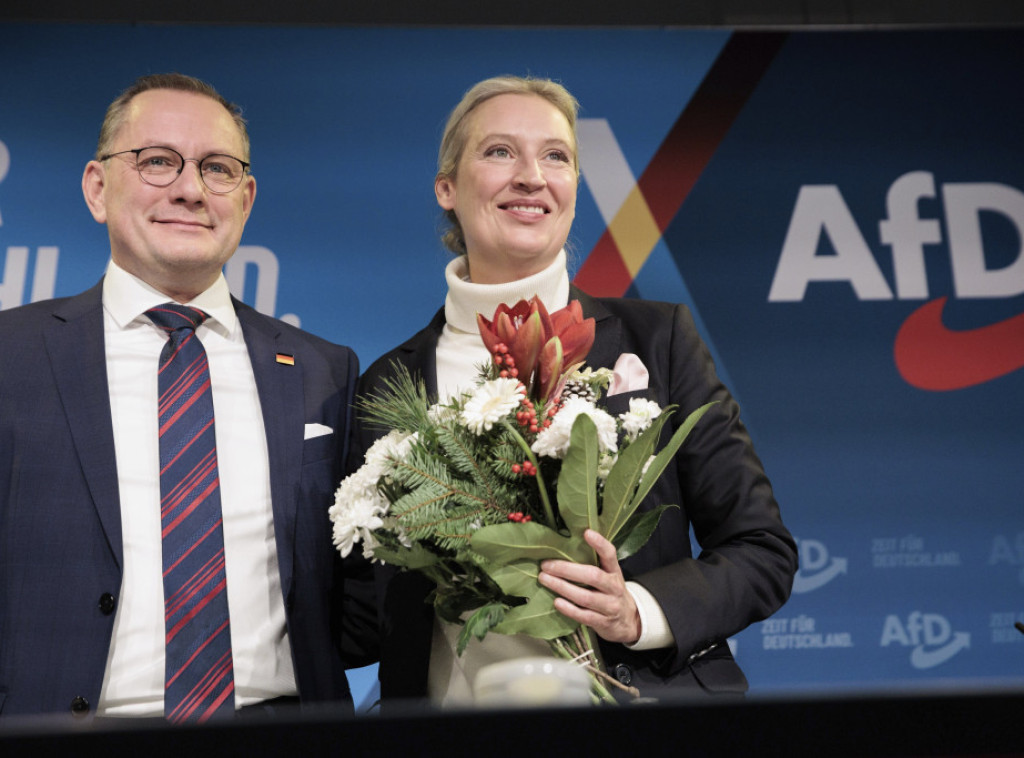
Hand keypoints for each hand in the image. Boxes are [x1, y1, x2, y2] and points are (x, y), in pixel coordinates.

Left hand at [538, 529, 641, 644]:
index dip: (600, 544)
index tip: (587, 533)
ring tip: (544, 579)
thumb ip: (594, 563)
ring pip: (586, 597)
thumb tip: (565, 546)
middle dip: (567, 570)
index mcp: (614, 572)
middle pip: (593, 576)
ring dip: (562, 587)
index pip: (610, 555)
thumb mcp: (609, 576)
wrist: (629, 621)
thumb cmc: (611, 593)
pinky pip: (584, 616)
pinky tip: (556, 602)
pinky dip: (569, 609)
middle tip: (546, 565)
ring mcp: (610, 606)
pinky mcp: (603, 622)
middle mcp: (614, 587)